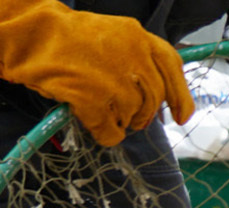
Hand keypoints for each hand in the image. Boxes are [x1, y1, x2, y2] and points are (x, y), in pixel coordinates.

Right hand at [0, 0, 193, 146]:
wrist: (29, 33)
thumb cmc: (65, 36)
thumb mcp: (110, 36)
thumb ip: (135, 58)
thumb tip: (152, 94)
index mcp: (139, 37)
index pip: (172, 67)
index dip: (181, 96)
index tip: (182, 117)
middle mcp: (134, 57)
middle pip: (154, 96)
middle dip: (147, 115)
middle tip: (137, 123)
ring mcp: (115, 80)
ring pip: (134, 113)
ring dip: (124, 122)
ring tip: (110, 117)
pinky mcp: (94, 98)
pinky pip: (109, 129)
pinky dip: (107, 135)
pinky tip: (100, 131)